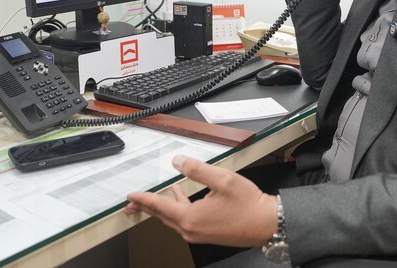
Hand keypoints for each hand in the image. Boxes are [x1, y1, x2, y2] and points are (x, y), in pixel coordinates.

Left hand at [125, 155, 276, 246]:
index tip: (130, 196)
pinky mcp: (205, 234)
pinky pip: (183, 222)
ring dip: (161, 209)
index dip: (143, 199)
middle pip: (161, 216)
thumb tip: (179, 162)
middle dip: (145, 207)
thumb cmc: (248, 205)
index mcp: (191, 217)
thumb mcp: (223, 180)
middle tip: (131, 203)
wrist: (266, 223)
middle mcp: (191, 229)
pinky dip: (176, 210)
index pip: (159, 205)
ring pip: (172, 220)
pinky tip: (181, 198)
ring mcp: (198, 234)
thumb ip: (198, 170)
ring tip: (152, 200)